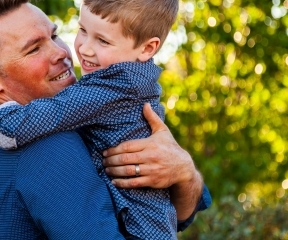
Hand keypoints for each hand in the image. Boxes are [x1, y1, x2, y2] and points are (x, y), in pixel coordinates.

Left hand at [102, 103, 202, 219]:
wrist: (184, 167)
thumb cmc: (170, 147)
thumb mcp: (162, 131)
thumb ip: (152, 118)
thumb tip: (145, 104)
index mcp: (150, 144)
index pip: (127, 146)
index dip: (114, 149)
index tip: (105, 152)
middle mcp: (150, 157)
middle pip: (125, 159)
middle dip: (111, 160)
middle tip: (103, 161)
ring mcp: (151, 170)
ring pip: (128, 171)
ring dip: (114, 171)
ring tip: (107, 170)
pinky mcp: (152, 181)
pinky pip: (134, 183)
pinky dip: (122, 183)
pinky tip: (114, 182)